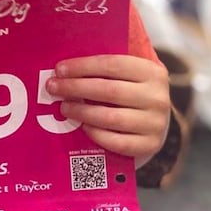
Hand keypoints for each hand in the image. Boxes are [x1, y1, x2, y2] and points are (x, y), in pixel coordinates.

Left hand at [46, 55, 169, 165]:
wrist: (157, 119)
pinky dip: (96, 134)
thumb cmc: (132, 90)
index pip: (112, 64)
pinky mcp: (150, 145)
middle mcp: (157, 97)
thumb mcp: (128, 73)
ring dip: (82, 112)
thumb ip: (104, 68)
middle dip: (76, 88)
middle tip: (53, 88)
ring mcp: (155, 123)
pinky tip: (83, 127)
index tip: (59, 69)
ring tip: (64, 107)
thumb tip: (65, 68)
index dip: (82, 66)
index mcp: (151, 71)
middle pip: (109, 90)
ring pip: (111, 118)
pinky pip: (117, 142)